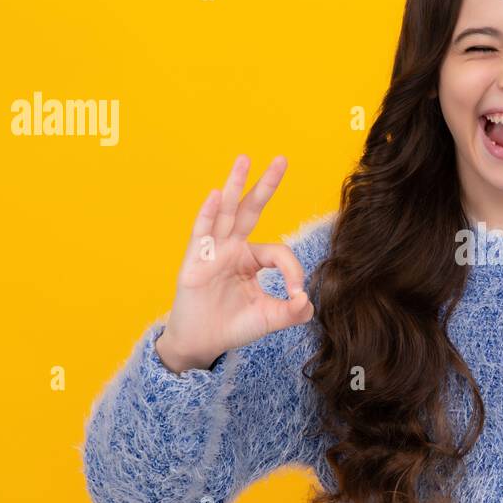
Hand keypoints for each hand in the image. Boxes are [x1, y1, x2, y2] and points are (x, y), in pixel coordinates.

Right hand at [155, 154, 313, 372]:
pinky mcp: (194, 261)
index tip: (297, 294)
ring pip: (226, 212)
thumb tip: (307, 301)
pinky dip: (207, 214)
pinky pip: (202, 233)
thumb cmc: (232, 326)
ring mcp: (213, 252)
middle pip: (251, 210)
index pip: (279, 253)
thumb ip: (292, 311)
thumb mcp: (269, 318)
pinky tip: (214, 195)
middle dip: (266, 185)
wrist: (201, 343)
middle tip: (282, 159)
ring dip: (234, 185)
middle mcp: (233, 248)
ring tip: (244, 160)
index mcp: (252, 258)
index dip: (293, 271)